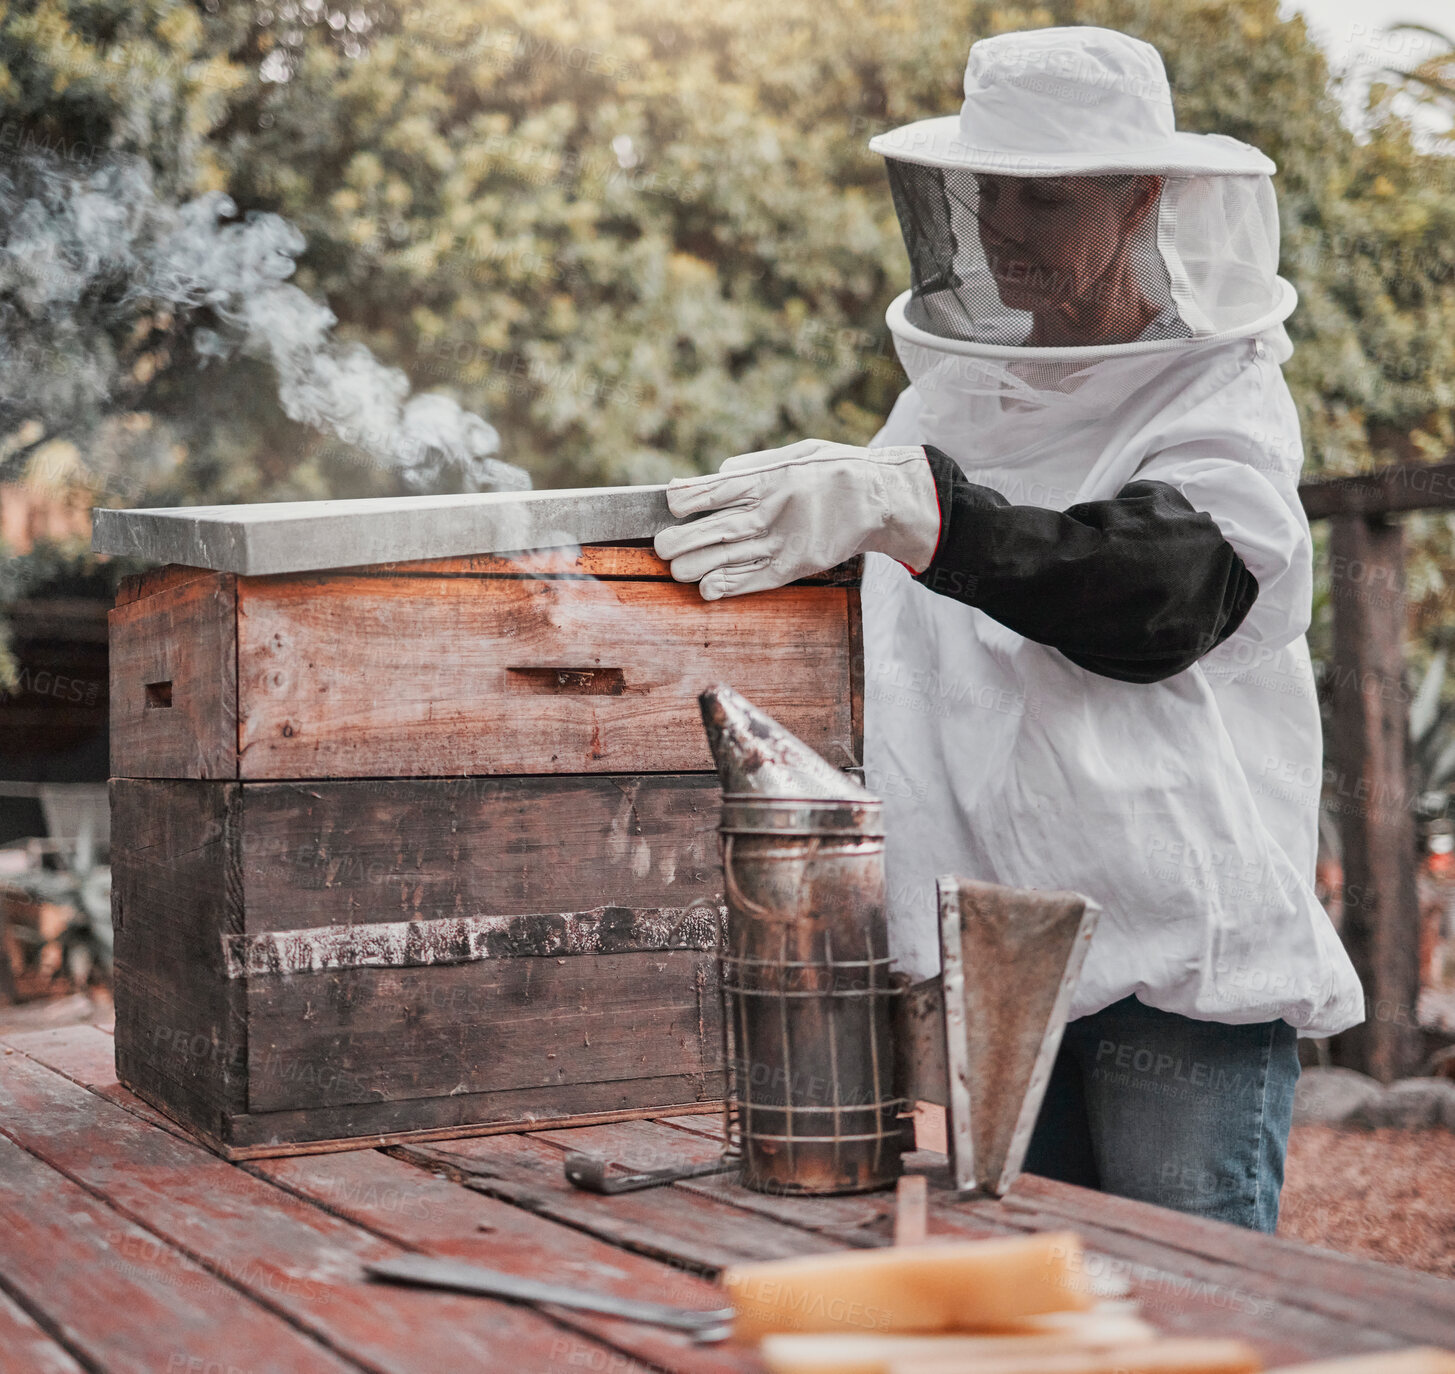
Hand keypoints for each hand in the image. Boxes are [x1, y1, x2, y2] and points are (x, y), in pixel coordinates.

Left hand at [653, 439, 940, 599]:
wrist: (880, 499)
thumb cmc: (835, 470)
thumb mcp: (797, 452)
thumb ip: (755, 465)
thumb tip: (717, 473)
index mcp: (768, 480)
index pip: (715, 492)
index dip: (688, 499)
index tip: (669, 503)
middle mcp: (770, 512)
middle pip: (715, 529)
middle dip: (683, 539)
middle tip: (661, 545)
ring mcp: (781, 542)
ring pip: (728, 558)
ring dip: (697, 565)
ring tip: (674, 569)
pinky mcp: (794, 566)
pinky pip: (755, 579)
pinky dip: (729, 586)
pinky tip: (707, 590)